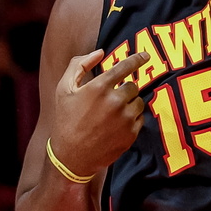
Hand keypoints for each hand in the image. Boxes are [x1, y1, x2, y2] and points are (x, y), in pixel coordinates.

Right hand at [50, 49, 147, 177]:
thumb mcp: (64, 89)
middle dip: (124, 90)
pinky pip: (140, 118)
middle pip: (133, 86)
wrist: (71, 157)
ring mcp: (125, 119)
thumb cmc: (66, 120)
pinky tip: (116, 126)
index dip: (137, 59)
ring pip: (138, 102)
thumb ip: (79, 65)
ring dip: (129, 104)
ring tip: (112, 114)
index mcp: (99, 87)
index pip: (126, 66)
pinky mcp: (131, 134)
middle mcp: (115, 101)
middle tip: (109, 101)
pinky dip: (132, 119)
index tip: (146, 55)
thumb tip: (101, 52)